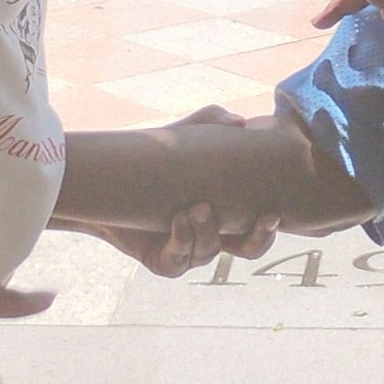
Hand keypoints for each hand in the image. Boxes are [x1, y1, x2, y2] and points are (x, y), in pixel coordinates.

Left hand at [63, 109, 277, 275]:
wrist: (109, 180)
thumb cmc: (155, 158)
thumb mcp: (185, 135)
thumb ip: (212, 121)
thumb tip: (240, 122)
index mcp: (226, 213)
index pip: (259, 228)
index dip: (270, 227)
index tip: (274, 212)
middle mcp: (211, 236)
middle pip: (249, 250)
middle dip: (258, 238)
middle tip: (261, 218)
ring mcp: (188, 253)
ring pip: (210, 252)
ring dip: (206, 232)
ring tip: (195, 208)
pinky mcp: (163, 262)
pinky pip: (179, 261)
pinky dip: (182, 241)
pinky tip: (177, 220)